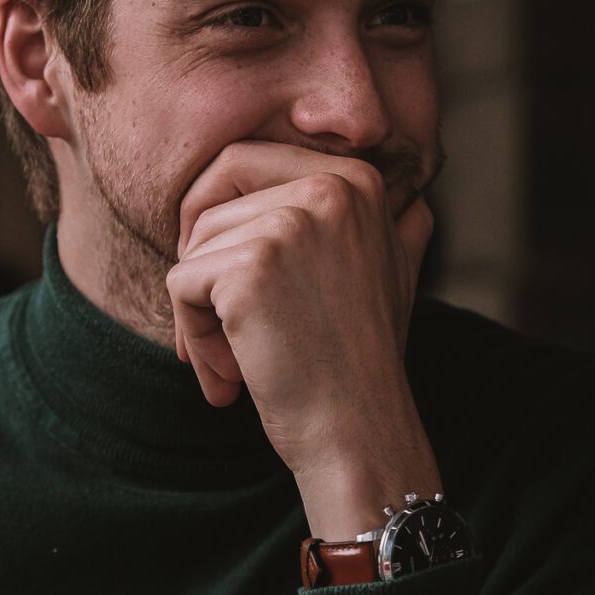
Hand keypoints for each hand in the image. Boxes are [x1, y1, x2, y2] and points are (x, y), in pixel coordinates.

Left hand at [166, 141, 441, 537]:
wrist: (359, 432)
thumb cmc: (363, 358)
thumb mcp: (394, 274)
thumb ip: (394, 225)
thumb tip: (413, 199)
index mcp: (355, 178)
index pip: (243, 163)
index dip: (220, 219)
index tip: (233, 282)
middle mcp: (329, 186)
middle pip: (210, 199)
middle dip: (196, 254)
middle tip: (209, 312)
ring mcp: (291, 223)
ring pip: (193, 246)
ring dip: (199, 310)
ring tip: (237, 360)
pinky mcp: (252, 266)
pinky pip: (180, 283)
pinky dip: (192, 334)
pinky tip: (230, 375)